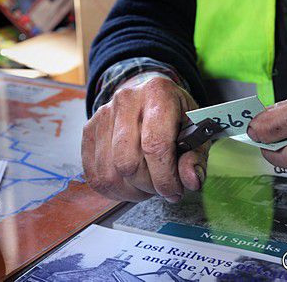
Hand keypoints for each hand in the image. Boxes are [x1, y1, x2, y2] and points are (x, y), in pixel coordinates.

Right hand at [82, 75, 207, 202]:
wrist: (153, 100)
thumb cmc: (178, 118)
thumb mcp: (197, 133)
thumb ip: (196, 157)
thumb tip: (191, 180)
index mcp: (158, 93)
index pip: (155, 144)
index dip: (165, 177)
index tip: (175, 192)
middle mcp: (126, 99)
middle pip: (128, 162)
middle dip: (149, 185)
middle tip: (163, 186)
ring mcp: (103, 113)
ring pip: (110, 173)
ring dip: (132, 191)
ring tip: (149, 185)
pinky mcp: (89, 130)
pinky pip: (95, 175)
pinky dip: (115, 190)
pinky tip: (131, 185)